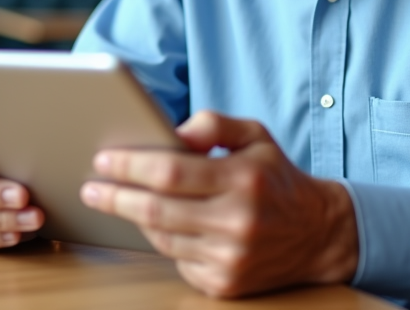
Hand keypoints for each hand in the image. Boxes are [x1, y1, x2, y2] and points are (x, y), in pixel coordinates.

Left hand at [80, 111, 358, 297]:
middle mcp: (236, 222)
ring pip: (161, 238)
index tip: (103, 160)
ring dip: (134, 219)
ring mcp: (230, 259)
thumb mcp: (255, 135)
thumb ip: (212, 125)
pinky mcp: (225, 284)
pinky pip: (176, 261)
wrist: (318, 234)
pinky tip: (157, 225)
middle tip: (91, 187)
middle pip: (155, 210)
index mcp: (242, 179)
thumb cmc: (276, 178)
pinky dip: (163, 241)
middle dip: (115, 196)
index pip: (170, 172)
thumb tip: (170, 132)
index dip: (130, 166)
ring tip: (118, 200)